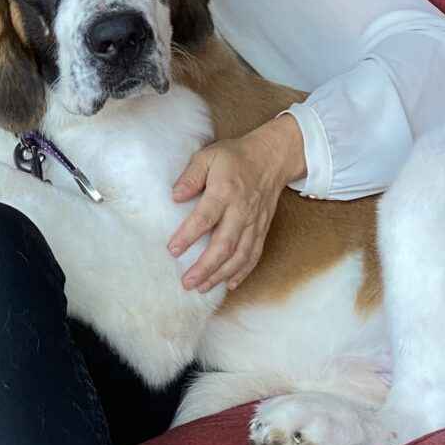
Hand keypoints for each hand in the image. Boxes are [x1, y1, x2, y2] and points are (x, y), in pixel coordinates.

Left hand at [168, 116, 304, 291]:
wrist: (272, 157)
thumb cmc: (236, 157)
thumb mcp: (208, 156)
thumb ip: (190, 176)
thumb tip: (175, 196)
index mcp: (225, 191)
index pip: (205, 218)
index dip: (188, 236)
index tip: (172, 250)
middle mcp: (241, 211)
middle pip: (224, 245)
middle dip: (205, 267)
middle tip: (187, 282)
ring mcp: (254, 222)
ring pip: (240, 255)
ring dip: (221, 274)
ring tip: (202, 287)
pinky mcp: (262, 229)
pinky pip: (254, 254)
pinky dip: (243, 272)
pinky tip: (229, 284)